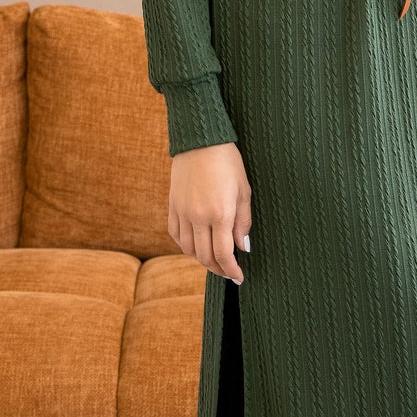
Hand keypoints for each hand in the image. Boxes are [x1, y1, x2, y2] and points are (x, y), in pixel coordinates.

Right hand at [169, 141, 252, 284]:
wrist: (200, 139)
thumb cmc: (228, 162)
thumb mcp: (243, 190)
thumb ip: (243, 222)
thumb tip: (243, 247)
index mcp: (220, 213)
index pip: (223, 254)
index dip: (232, 270)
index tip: (239, 277)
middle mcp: (198, 216)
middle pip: (205, 256)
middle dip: (218, 269)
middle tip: (229, 272)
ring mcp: (182, 212)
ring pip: (189, 249)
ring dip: (202, 260)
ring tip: (214, 261)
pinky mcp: (172, 206)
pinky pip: (176, 235)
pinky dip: (186, 246)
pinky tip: (196, 245)